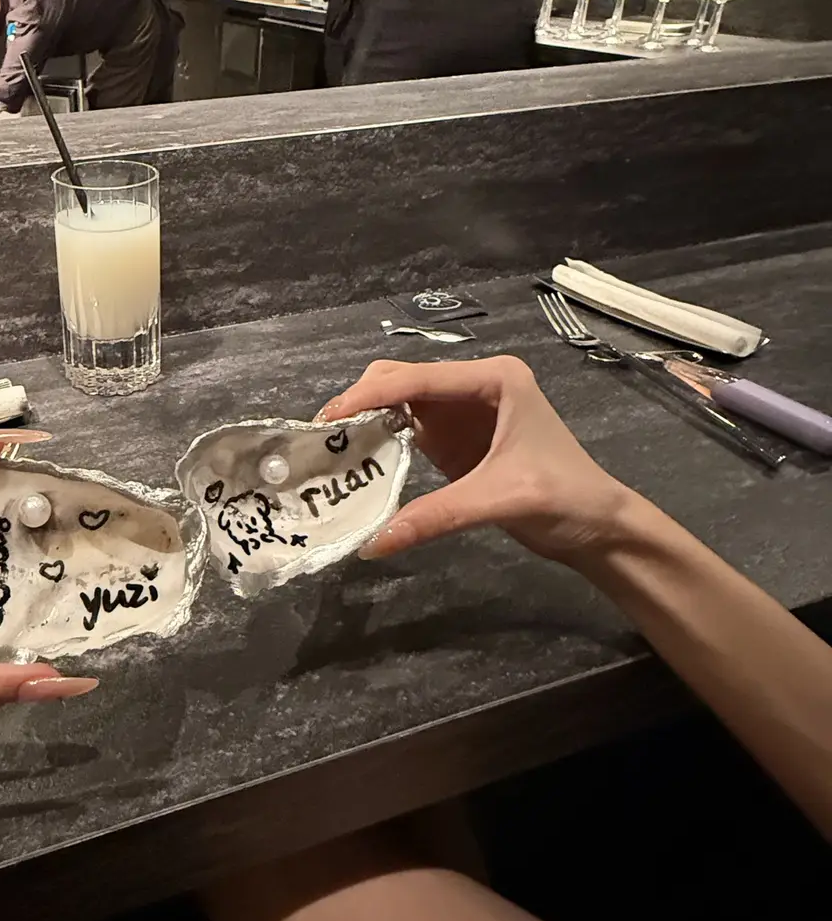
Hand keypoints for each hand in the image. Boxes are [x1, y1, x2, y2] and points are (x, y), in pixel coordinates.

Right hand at [317, 356, 633, 564]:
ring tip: (329, 448)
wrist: (598, 527)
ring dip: (365, 420)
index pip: (418, 377)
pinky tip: (357, 460)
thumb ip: (435, 516)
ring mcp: (462, 411)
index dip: (369, 394)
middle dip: (361, 402)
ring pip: (398, 401)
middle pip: (401, 379)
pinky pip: (405, 429)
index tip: (328, 418)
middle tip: (322, 438)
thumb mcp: (499, 501)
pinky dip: (379, 440)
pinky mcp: (454, 439)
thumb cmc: (565, 498)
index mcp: (493, 379)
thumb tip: (374, 543)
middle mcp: (473, 385)